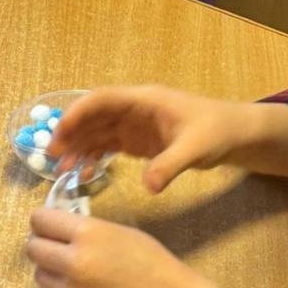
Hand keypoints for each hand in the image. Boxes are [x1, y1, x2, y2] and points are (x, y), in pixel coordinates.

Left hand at [27, 208, 241, 287]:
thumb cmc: (146, 261)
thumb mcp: (114, 231)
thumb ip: (81, 229)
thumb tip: (51, 228)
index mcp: (86, 234)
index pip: (39, 219)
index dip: (43, 221)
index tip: (49, 225)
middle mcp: (72, 262)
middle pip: (32, 247)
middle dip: (42, 244)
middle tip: (57, 248)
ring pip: (39, 274)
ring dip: (51, 271)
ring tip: (75, 273)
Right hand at [50, 85, 249, 193]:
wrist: (235, 134)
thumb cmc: (216, 131)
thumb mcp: (195, 148)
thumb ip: (169, 166)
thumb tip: (148, 188)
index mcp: (143, 100)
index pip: (102, 99)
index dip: (78, 112)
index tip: (60, 132)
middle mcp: (133, 109)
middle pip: (93, 116)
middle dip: (71, 133)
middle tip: (52, 156)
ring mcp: (134, 125)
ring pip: (97, 132)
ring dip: (78, 147)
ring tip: (61, 169)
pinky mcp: (138, 141)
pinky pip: (108, 146)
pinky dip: (94, 157)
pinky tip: (83, 173)